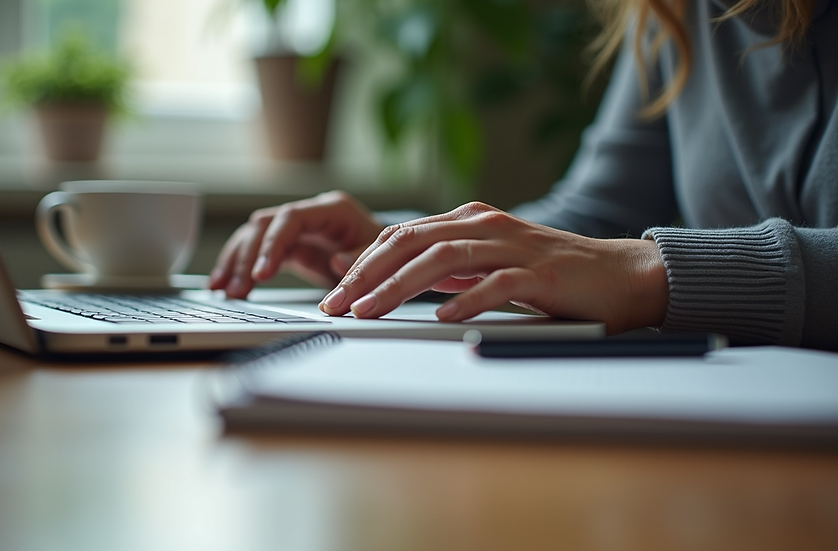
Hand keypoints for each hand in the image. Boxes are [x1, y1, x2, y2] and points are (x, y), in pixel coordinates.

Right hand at [209, 191, 383, 298]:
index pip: (291, 218)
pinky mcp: (289, 246)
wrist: (389, 258)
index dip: (273, 243)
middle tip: (237, 289)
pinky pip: (257, 252)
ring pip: (254, 237)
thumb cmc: (387, 254)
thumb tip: (337, 260)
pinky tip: (224, 287)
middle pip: (265, 226)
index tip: (262, 273)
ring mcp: (296, 229)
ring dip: (236, 262)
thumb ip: (360, 259)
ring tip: (222, 291)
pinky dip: (239, 267)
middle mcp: (309, 214)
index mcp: (332, 209)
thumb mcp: (381, 257)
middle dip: (248, 257)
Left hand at [318, 202, 668, 333]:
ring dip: (399, 286)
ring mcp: (514, 247)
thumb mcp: (489, 267)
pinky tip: (441, 317)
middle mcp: (486, 226)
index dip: (362, 261)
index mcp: (470, 222)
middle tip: (335, 301)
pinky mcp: (541, 274)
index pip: (402, 235)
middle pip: (412, 241)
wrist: (621, 276)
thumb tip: (399, 285)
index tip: (333, 290)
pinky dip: (466, 300)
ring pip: (444, 259)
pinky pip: (497, 285)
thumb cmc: (553, 277)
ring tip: (369, 310)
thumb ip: (450, 270)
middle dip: (366, 272)